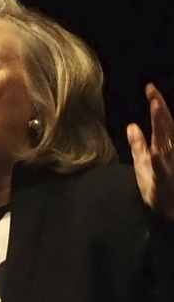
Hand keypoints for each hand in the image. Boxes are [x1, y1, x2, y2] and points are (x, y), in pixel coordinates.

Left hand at [127, 83, 173, 221]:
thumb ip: (138, 145)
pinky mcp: (165, 183)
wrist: (166, 214)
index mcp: (162, 149)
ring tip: (157, 110)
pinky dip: (158, 161)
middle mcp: (169, 155)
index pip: (161, 123)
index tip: (150, 87)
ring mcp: (169, 168)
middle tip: (154, 94)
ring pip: (167, 145)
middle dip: (160, 112)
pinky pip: (162, 171)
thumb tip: (132, 125)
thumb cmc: (157, 189)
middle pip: (166, 129)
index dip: (157, 105)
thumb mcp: (144, 164)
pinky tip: (155, 151)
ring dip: (163, 128)